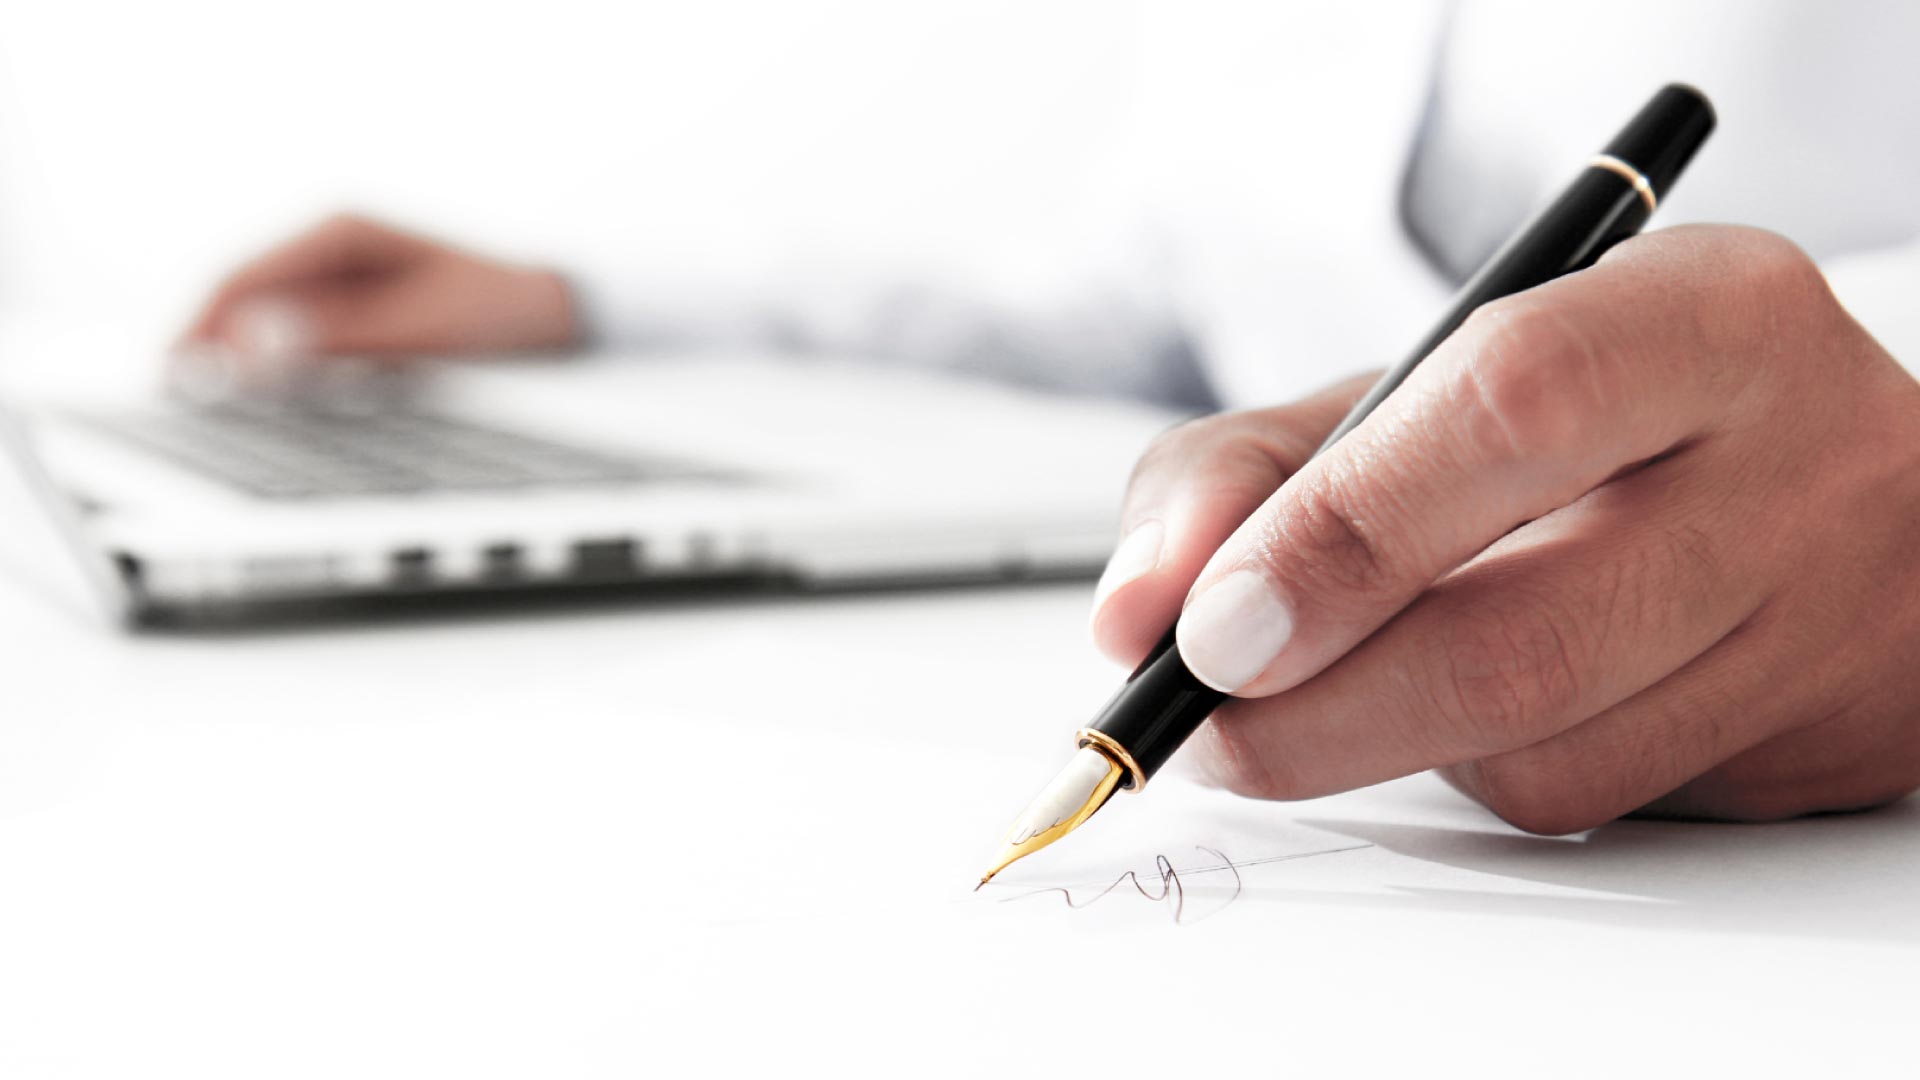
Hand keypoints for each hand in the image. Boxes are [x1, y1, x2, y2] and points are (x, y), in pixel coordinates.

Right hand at [175, 213, 578, 391]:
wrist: (556, 316)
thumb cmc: (500, 312)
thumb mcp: (420, 328)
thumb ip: (338, 336)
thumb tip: (252, 344)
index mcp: (340, 228)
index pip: (241, 275)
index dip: (198, 326)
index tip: (172, 372)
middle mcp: (331, 245)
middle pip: (242, 297)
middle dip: (206, 347)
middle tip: (176, 403)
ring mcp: (338, 277)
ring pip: (263, 321)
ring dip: (236, 361)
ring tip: (209, 411)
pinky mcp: (350, 310)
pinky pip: (295, 338)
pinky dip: (274, 368)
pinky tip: (261, 403)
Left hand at [1091, 225, 1919, 833]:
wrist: (1836, 488)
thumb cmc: (1590, 425)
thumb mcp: (1416, 391)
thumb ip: (1247, 473)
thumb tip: (1135, 615)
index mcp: (1698, 314)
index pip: (1507, 408)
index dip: (1334, 537)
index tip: (1205, 631)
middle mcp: (1795, 463)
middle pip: (1521, 638)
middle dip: (1312, 714)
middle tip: (1204, 726)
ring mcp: (1824, 623)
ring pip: (1545, 758)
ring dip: (1388, 749)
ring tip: (1344, 688)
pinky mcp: (1824, 749)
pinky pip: (1592, 808)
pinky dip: (1482, 776)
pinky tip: (1479, 710)